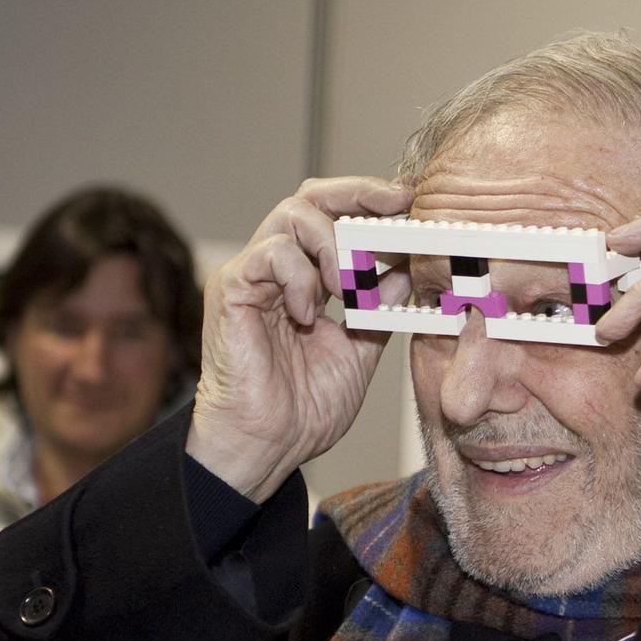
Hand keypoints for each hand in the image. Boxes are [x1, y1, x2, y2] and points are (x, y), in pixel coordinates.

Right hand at [187, 176, 411, 501]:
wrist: (268, 447)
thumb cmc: (303, 411)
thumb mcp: (360, 350)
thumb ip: (380, 307)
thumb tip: (408, 269)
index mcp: (305, 280)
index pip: (333, 216)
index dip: (370, 202)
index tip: (410, 204)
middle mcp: (275, 270)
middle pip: (310, 197)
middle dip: (357, 193)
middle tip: (394, 206)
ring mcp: (251, 277)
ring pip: (292, 215)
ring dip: (333, 244)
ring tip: (347, 288)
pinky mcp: (230, 290)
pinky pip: (270, 254)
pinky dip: (300, 277)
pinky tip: (309, 314)